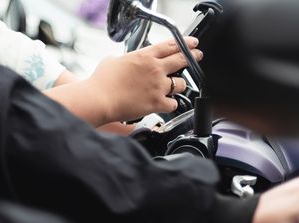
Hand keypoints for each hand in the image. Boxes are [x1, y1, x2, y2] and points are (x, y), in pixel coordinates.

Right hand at [86, 38, 202, 122]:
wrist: (100, 98)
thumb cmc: (103, 81)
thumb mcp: (114, 60)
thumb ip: (127, 60)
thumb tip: (126, 64)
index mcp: (145, 55)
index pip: (171, 45)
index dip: (185, 43)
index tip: (192, 43)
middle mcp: (155, 69)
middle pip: (181, 59)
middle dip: (193, 57)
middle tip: (198, 56)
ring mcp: (158, 86)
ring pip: (181, 83)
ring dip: (180, 85)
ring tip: (177, 86)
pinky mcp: (157, 103)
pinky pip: (174, 104)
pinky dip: (172, 104)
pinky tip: (168, 104)